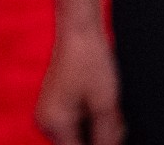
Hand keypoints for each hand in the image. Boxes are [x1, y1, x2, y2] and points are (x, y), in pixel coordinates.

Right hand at [35, 27, 123, 144]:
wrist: (78, 30)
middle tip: (116, 120)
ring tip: (110, 108)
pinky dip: (91, 119)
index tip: (112, 132)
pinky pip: (76, 124)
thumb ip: (107, 137)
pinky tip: (101, 106)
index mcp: (55, 124)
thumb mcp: (105, 104)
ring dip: (99, 128)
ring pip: (80, 136)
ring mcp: (49, 115)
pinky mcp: (56, 107)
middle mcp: (46, 122)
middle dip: (102, 138)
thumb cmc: (89, 61)